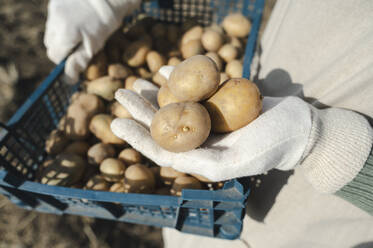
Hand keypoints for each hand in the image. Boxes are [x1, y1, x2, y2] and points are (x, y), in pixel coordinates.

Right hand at [44, 0, 139, 82]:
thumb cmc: (105, 22)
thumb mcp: (94, 45)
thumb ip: (78, 62)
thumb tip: (68, 80)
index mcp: (63, 35)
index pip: (55, 56)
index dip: (65, 61)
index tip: (77, 59)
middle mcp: (54, 22)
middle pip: (50, 44)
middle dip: (62, 49)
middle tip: (79, 46)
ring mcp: (53, 10)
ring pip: (51, 31)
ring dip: (61, 36)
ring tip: (79, 33)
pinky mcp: (56, 2)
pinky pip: (54, 19)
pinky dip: (62, 24)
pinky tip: (76, 21)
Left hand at [111, 66, 315, 181]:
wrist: (300, 127)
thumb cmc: (272, 145)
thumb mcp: (237, 160)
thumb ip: (202, 161)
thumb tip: (165, 156)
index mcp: (202, 158)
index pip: (163, 150)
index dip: (138, 136)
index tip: (118, 121)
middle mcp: (202, 141)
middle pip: (165, 125)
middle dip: (141, 109)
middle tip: (121, 92)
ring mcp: (211, 121)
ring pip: (176, 107)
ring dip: (155, 94)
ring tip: (135, 81)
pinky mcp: (220, 103)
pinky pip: (194, 91)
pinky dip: (180, 80)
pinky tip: (165, 69)